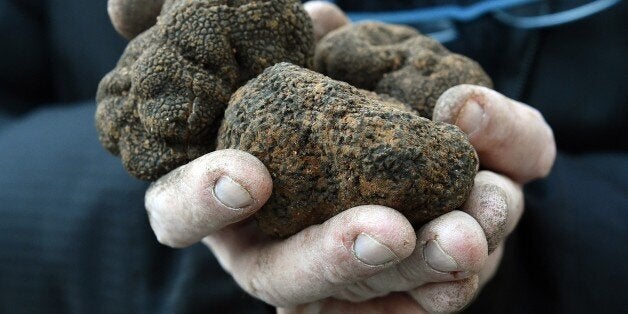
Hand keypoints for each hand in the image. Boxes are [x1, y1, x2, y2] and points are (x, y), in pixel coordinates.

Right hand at [144, 83, 554, 312]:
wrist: (396, 152)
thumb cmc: (342, 103)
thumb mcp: (332, 66)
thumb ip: (322, 49)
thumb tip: (323, 18)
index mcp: (229, 194)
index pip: (178, 212)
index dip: (198, 202)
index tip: (247, 178)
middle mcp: (267, 249)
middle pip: (282, 275)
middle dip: (337, 256)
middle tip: (392, 233)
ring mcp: (326, 280)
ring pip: (356, 296)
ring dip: (416, 270)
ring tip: (467, 234)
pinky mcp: (379, 297)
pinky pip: (403, 310)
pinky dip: (440, 288)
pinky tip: (471, 260)